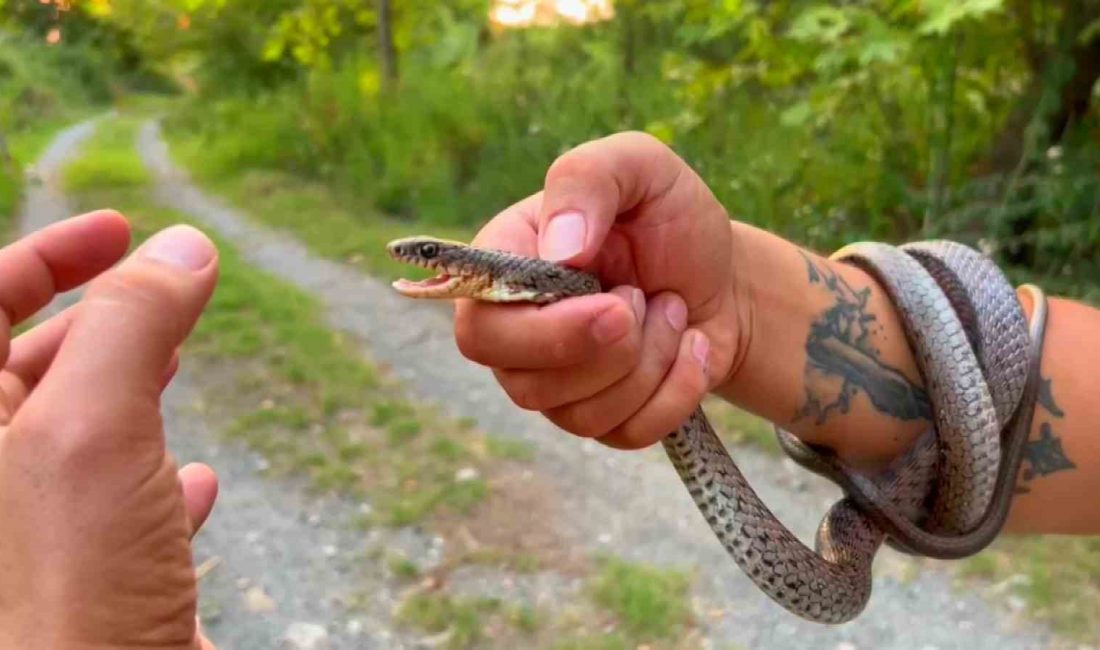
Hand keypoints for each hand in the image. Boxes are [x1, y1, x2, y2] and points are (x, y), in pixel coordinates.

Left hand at [0, 211, 219, 649]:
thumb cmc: (62, 593)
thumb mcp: (91, 432)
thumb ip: (128, 326)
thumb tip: (181, 247)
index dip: (45, 254)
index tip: (121, 229)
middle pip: (24, 368)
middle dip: (97, 319)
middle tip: (168, 290)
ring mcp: (27, 539)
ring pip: (73, 438)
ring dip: (130, 390)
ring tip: (179, 364)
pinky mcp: (80, 589)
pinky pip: (111, 513)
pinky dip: (158, 481)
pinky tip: (203, 482)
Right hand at [454, 132, 749, 448]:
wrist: (724, 275)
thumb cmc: (669, 217)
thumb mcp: (638, 166)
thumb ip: (587, 180)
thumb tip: (560, 252)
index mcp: (504, 267)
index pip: (480, 327)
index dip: (545, 331)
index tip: (615, 302)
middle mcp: (515, 332)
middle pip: (523, 385)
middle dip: (607, 354)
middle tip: (646, 300)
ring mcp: (554, 383)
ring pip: (581, 414)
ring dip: (651, 361)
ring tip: (670, 309)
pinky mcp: (600, 418)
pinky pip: (625, 434)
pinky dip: (676, 391)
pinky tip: (690, 348)